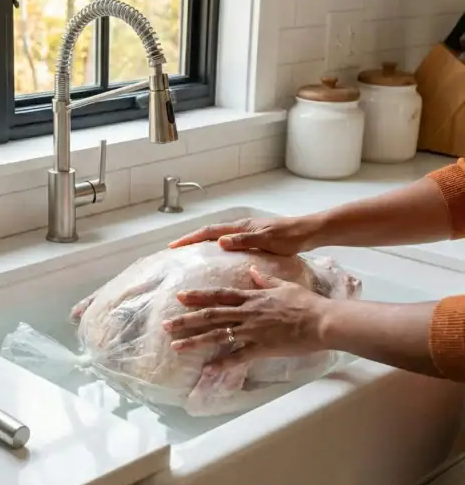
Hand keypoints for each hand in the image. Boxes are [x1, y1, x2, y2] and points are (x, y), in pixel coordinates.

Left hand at [163, 267, 330, 373]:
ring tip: (175, 345)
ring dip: (195, 340)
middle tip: (166, 323)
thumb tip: (253, 270)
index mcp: (252, 298)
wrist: (323, 320)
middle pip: (211, 315)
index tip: (180, 296)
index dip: (198, 296)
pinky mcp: (262, 348)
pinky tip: (207, 370)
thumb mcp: (284, 286)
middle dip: (186, 319)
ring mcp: (252, 331)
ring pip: (218, 336)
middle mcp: (247, 313)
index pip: (219, 295)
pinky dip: (222, 364)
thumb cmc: (306, 303)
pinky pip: (238, 357)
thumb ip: (265, 279)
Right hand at [168, 215, 322, 254]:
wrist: (310, 232)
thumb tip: (220, 242)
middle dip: (192, 239)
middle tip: (176, 249)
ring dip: (203, 243)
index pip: (210, 231)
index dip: (191, 238)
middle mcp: (241, 228)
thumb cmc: (291, 236)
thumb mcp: (267, 240)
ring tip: (190, 254)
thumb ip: (244, 241)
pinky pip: (229, 242)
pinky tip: (217, 257)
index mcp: (242, 227)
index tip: (174, 245)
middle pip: (211, 232)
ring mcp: (247, 233)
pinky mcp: (254, 239)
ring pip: (219, 236)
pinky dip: (216, 247)